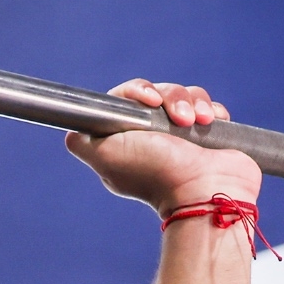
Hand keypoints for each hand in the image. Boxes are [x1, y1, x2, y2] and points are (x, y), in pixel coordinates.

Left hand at [67, 80, 259, 218]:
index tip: (149, 101)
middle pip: (158, 94)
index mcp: (128, 144)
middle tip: (180, 120)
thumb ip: (84, 143)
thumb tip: (73, 132)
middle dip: (171, 98)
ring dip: (194, 104)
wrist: (207, 190)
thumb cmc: (158, 174)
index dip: (137, 93)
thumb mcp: (107, 158)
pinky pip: (206, 107)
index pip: (127, 101)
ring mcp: (180, 139)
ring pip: (183, 97)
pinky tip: (210, 123)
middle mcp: (153, 140)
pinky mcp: (205, 137)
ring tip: (199, 123)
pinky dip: (210, 111)